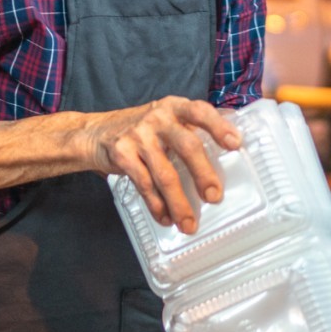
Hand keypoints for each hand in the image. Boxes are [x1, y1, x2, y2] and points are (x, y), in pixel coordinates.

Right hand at [83, 97, 241, 232]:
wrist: (95, 133)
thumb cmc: (142, 130)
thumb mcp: (165, 120)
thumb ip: (189, 129)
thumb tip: (230, 150)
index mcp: (174, 107)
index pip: (200, 112)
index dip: (219, 126)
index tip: (236, 144)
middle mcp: (158, 118)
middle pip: (187, 146)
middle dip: (203, 174)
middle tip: (214, 197)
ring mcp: (138, 135)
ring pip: (164, 174)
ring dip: (178, 202)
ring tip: (189, 224)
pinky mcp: (121, 154)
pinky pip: (144, 184)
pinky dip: (156, 205)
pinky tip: (165, 218)